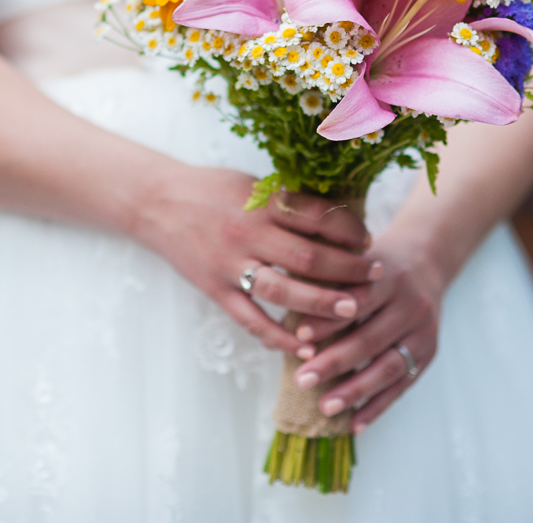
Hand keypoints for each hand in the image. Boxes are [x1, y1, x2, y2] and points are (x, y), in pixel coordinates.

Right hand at [130, 165, 382, 351]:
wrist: (156, 202)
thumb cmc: (214, 189)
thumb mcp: (255, 184)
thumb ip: (291, 202)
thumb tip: (340, 218)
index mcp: (263, 202)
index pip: (317, 217)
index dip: (349, 230)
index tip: (369, 240)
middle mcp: (248, 234)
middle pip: (307, 257)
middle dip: (348, 269)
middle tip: (376, 276)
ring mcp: (230, 265)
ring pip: (282, 291)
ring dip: (321, 303)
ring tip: (352, 310)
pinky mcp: (214, 290)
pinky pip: (250, 320)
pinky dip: (278, 336)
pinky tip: (305, 348)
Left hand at [288, 233, 444, 432]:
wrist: (425, 261)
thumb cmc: (373, 267)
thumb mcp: (354, 261)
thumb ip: (326, 284)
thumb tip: (281, 323)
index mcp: (389, 277)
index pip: (358, 300)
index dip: (329, 320)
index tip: (299, 336)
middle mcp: (412, 304)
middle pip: (372, 338)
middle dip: (335, 362)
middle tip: (303, 380)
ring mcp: (424, 331)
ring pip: (389, 366)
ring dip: (356, 390)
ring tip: (326, 408)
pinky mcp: (429, 352)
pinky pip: (403, 385)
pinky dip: (378, 406)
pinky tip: (355, 424)